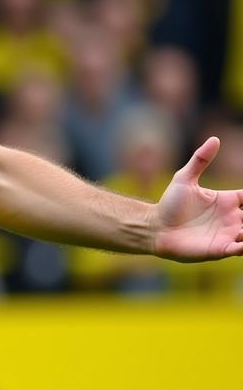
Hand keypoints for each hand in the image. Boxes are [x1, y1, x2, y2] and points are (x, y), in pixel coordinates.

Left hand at [153, 137, 242, 261]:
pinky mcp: (220, 249)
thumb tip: (215, 139)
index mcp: (228, 201)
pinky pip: (239, 250)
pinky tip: (242, 241)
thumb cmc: (169, 204)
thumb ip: (200, 160)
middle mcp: (232, 218)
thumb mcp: (184, 178)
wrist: (154, 227)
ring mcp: (228, 234)